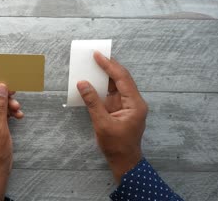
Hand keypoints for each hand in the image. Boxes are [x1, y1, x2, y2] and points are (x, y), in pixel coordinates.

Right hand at [77, 51, 147, 183]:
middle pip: (122, 78)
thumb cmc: (116, 145)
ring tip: (94, 63)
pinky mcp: (121, 109)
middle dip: (109, 66)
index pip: (122, 78)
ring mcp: (128, 105)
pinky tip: (93, 81)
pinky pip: (112, 93)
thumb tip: (82, 84)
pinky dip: (103, 87)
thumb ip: (92, 102)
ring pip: (117, 84)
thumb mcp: (102, 123)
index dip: (109, 66)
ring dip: (106, 75)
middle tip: (96, 55)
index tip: (98, 56)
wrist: (124, 161)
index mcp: (135, 104)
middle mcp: (134, 101)